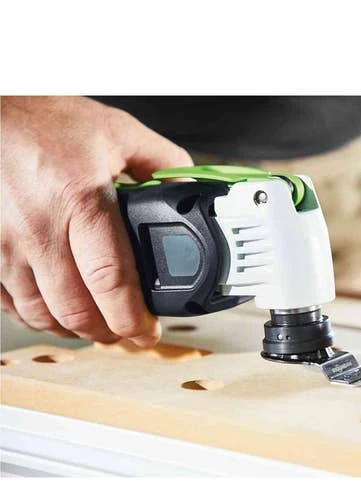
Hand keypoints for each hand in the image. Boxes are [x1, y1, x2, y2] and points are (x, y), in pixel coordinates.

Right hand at [1, 96, 191, 345]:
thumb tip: (190, 194)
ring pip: (42, 313)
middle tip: (128, 333)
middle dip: (109, 333)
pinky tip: (58, 313)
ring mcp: (3, 242)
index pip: (112, 280)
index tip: (148, 332)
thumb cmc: (46, 119)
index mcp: (80, 198)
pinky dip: (39, 317)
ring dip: (75, 329)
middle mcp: (38, 226)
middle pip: (76, 309)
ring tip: (99, 326)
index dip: (133, 318)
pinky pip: (10, 303)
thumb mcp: (117, 131)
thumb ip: (163, 164)